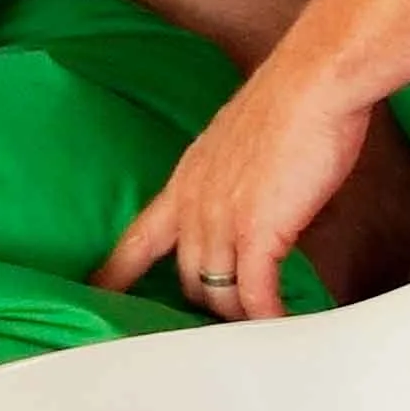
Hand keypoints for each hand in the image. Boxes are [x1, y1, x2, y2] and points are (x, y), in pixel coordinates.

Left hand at [95, 55, 377, 321]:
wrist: (312, 84)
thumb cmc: (289, 104)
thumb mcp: (239, 145)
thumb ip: (232, 180)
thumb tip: (252, 201)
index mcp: (185, 180)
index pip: (137, 240)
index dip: (116, 274)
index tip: (97, 294)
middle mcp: (194, 204)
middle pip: (187, 280)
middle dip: (208, 305)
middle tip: (231, 321)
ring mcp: (221, 221)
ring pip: (219, 294)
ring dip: (242, 316)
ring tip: (262, 326)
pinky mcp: (257, 233)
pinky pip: (254, 294)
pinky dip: (267, 316)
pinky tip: (280, 324)